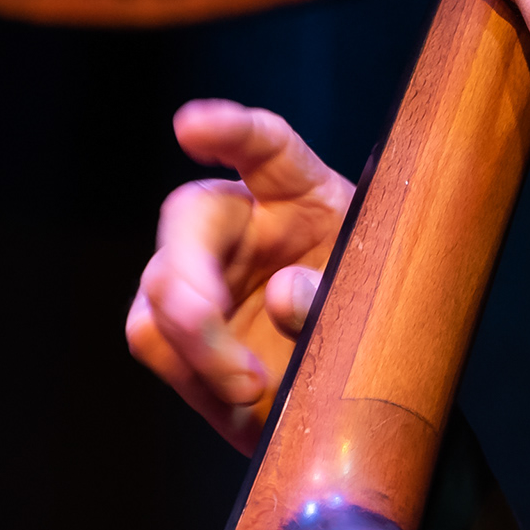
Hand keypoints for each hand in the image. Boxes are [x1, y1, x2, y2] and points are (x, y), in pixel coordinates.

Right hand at [125, 101, 357, 452]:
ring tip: (251, 388)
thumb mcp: (373, 301)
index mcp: (298, 192)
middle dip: (193, 278)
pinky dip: (192, 376)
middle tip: (215, 331)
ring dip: (197, 345)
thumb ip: (333, 294)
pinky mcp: (175, 326)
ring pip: (160, 289)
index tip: (191, 127)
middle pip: (189, 218)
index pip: (264, 145)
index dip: (229, 130)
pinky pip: (156, 341)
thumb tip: (282, 293)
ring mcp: (200, 273)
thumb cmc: (368, 325)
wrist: (347, 392)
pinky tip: (236, 401)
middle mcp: (240, 221)